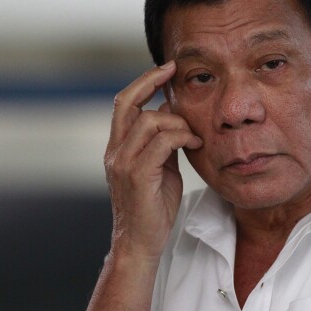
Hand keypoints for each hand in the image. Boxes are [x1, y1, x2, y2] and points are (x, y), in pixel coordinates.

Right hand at [104, 61, 202, 260]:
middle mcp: (115, 150)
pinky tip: (196, 145)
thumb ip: (163, 143)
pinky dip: (182, 137)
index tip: (165, 69)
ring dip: (178, 122)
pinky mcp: (136, 174)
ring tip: (194, 136)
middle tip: (174, 72)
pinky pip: (162, 142)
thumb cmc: (153, 205)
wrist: (142, 241)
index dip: (144, 82)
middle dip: (151, 81)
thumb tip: (175, 117)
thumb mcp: (159, 167)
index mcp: (118, 146)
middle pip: (127, 102)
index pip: (124, 103)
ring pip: (149, 120)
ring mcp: (122, 162)